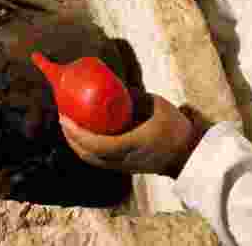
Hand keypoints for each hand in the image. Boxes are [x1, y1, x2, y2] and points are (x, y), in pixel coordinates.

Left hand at [59, 91, 205, 177]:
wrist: (189, 154)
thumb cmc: (174, 127)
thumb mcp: (155, 105)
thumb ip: (133, 97)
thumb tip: (112, 85)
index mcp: (131, 144)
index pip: (97, 144)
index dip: (77, 133)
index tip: (65, 117)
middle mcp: (124, 159)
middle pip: (88, 154)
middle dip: (71, 136)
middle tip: (62, 116)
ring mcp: (123, 166)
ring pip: (91, 159)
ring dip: (76, 143)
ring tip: (68, 124)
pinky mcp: (124, 167)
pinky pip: (98, 161)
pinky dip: (85, 149)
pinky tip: (82, 135)